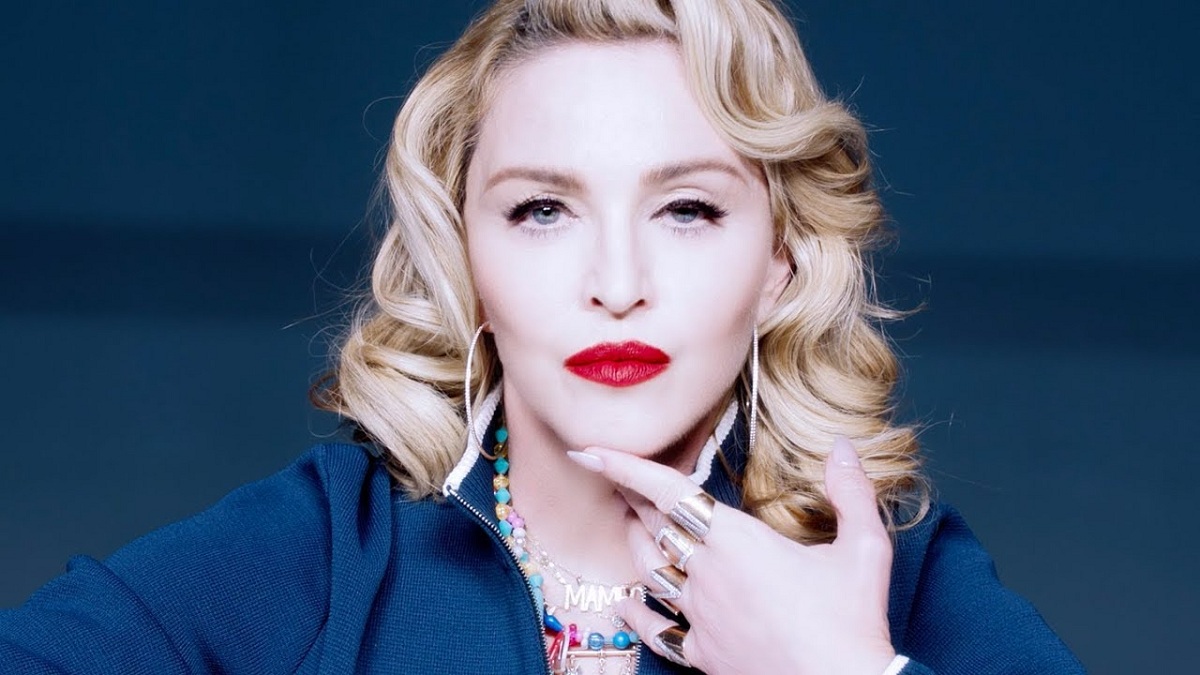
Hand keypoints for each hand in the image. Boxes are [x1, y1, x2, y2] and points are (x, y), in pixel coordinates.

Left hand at [568, 437, 895, 674]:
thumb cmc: (852, 621)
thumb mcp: (864, 547)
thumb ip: (851, 491)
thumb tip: (843, 445)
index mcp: (737, 540)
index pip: (668, 492)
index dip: (625, 466)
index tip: (591, 450)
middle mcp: (707, 574)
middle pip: (654, 527)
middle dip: (631, 498)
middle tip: (614, 476)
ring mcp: (700, 617)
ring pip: (651, 570)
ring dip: (636, 544)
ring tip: (628, 523)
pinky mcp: (702, 654)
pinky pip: (655, 629)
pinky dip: (635, 611)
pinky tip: (624, 601)